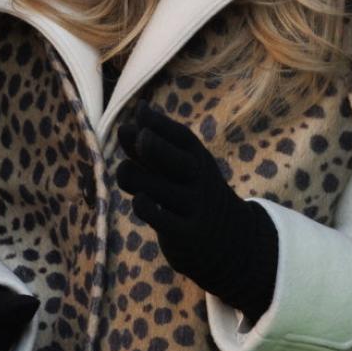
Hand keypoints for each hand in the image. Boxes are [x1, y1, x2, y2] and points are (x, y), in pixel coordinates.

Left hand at [117, 101, 278, 316]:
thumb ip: (149, 148)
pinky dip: (143, 206)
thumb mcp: (178, 166)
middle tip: (140, 141)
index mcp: (198, 156)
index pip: (178, 134)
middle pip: (167, 155)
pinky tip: (139, 200)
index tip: (138, 114)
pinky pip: (158, 218)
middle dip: (148, 143)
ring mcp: (193, 204)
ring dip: (130, 175)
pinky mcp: (186, 232)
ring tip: (127, 175)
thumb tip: (123, 126)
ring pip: (151, 186)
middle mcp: (197, 177)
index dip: (154, 121)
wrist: (228, 237)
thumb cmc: (191, 192)